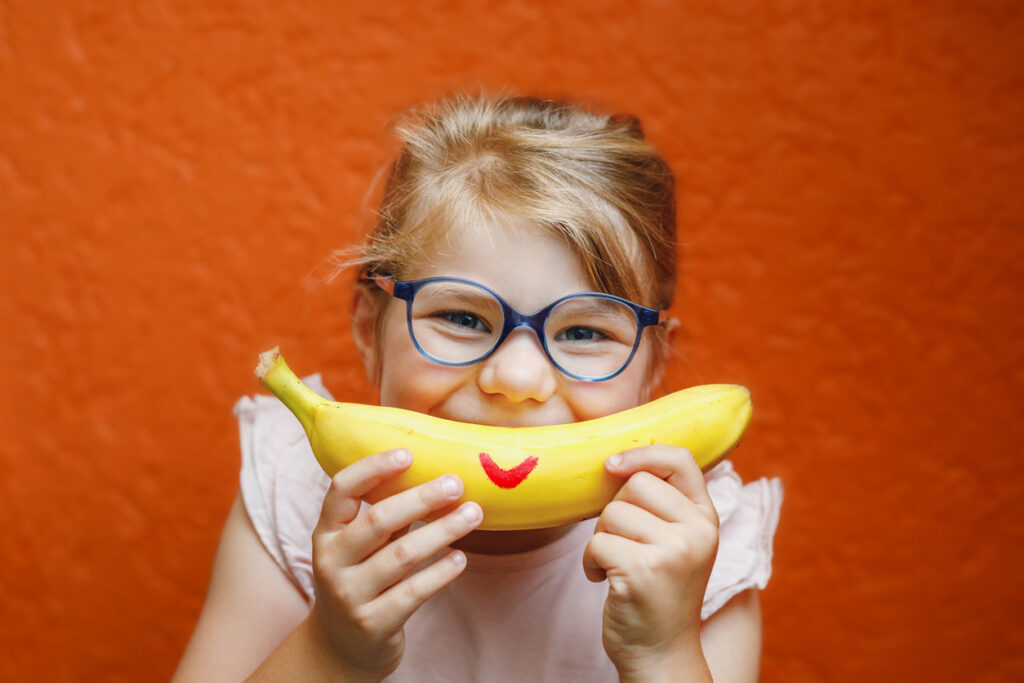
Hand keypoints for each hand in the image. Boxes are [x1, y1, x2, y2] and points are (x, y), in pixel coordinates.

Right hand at [307, 448, 482, 679]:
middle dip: (421, 498)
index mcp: (325, 533)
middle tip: (456, 483)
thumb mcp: (360, 548)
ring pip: (401, 555)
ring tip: (473, 515)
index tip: (408, 453)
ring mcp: (349, 595)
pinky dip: (441, 572)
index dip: (373, 468)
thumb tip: (435, 476)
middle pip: (377, 520)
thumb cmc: (360, 580)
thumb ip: (385, 517)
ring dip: (442, 531)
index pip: (341, 490)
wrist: (341, 649)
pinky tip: (461, 558)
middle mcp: (331, 561)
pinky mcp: (372, 624)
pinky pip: (413, 592)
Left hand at [582, 446, 718, 681]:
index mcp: (706, 519)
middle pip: (634, 484)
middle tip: (622, 544)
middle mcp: (697, 532)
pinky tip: (604, 581)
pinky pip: (596, 542)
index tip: (612, 465)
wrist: (660, 654)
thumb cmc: (658, 593)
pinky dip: (590, 563)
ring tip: (616, 567)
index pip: (680, 460)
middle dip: (614, 511)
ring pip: (611, 514)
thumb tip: (616, 461)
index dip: (642, 454)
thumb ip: (662, 505)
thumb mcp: (675, 543)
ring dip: (600, 540)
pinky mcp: (644, 571)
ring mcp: (674, 552)